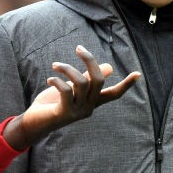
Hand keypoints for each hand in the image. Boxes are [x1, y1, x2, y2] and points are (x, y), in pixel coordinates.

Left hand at [3, 45, 139, 150]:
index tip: (138, 74)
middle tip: (78, 48)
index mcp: (93, 102)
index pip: (114, 94)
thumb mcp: (72, 89)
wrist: (34, 124)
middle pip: (98, 80)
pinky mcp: (64, 113)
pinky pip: (66, 91)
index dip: (126, 84)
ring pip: (81, 83)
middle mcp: (88, 108)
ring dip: (67, 69)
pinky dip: (57, 81)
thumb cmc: (53, 104)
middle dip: (89, 60)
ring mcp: (77, 112)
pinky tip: (50, 79)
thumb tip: (108, 68)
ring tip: (55, 65)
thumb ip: (88, 79)